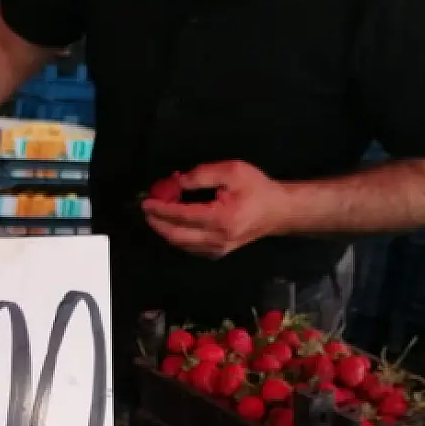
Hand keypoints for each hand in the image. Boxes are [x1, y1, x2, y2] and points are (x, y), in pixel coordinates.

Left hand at [141, 160, 281, 258]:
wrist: (277, 211)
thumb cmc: (257, 188)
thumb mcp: (232, 171)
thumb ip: (203, 175)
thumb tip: (177, 182)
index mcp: (221, 219)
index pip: (182, 216)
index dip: (161, 209)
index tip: (147, 201)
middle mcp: (217, 239)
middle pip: (176, 235)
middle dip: (157, 223)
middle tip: (147, 209)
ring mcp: (217, 250)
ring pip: (181, 244)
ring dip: (165, 230)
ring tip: (157, 214)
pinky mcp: (217, 253)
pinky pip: (189, 248)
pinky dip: (177, 236)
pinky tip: (172, 223)